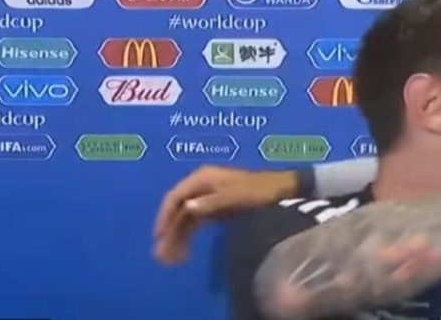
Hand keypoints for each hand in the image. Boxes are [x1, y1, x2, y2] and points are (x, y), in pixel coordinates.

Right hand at [153, 165, 297, 264]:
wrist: (282, 189)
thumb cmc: (259, 190)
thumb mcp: (234, 197)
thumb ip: (210, 203)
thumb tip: (187, 208)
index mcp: (203, 178)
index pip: (175, 198)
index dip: (164, 217)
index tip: (158, 239)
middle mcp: (201, 185)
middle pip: (178, 210)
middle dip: (170, 233)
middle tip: (162, 257)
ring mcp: (208, 196)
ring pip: (186, 219)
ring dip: (177, 238)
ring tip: (171, 261)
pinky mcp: (216, 208)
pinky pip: (196, 223)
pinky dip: (190, 237)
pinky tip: (185, 253)